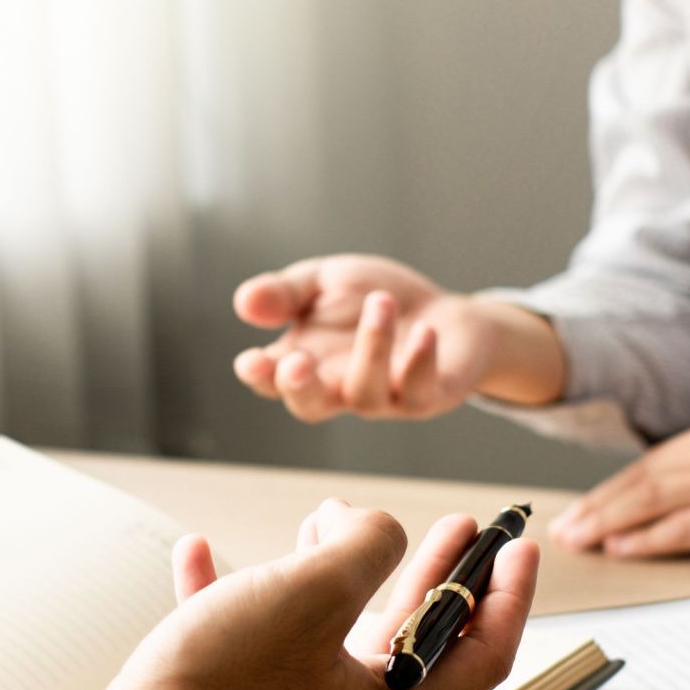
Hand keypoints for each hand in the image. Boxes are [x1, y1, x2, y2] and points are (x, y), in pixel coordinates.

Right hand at [36, 499, 540, 689]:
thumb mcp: (308, 593)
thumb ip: (363, 547)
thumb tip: (376, 531)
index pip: (476, 658)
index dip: (504, 598)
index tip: (514, 549)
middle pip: (406, 645)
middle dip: (427, 576)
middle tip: (450, 531)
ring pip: (322, 641)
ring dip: (327, 576)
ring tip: (324, 522)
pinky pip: (241, 650)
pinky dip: (232, 598)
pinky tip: (202, 558)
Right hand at [232, 254, 564, 421]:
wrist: (446, 313)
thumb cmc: (377, 300)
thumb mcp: (325, 282)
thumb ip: (286, 292)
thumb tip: (243, 303)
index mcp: (306, 363)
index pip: (271, 381)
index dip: (258, 376)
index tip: (251, 360)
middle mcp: (339, 388)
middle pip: (309, 407)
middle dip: (298, 389)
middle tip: (295, 363)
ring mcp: (384, 398)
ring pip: (365, 393)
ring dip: (371, 347)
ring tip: (382, 302)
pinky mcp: (427, 398)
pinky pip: (418, 392)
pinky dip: (419, 361)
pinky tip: (424, 331)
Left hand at [548, 412, 689, 555]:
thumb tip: (689, 488)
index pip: (658, 460)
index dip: (616, 484)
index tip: (588, 504)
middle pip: (645, 478)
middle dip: (599, 503)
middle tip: (566, 526)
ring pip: (654, 500)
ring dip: (609, 520)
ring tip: (579, 539)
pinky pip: (686, 528)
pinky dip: (647, 538)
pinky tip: (622, 548)